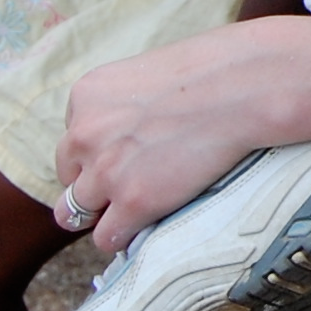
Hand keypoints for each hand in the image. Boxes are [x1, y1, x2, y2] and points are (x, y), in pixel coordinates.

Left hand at [55, 21, 284, 249]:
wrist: (242, 87)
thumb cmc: (211, 73)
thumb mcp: (147, 74)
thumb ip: (125, 104)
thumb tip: (131, 132)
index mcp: (86, 96)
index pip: (74, 140)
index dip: (101, 152)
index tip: (132, 153)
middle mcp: (84, 134)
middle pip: (68, 177)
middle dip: (93, 184)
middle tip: (132, 182)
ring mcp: (106, 171)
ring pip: (75, 213)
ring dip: (104, 213)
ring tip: (138, 208)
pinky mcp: (133, 202)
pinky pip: (107, 238)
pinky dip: (124, 235)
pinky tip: (150, 222)